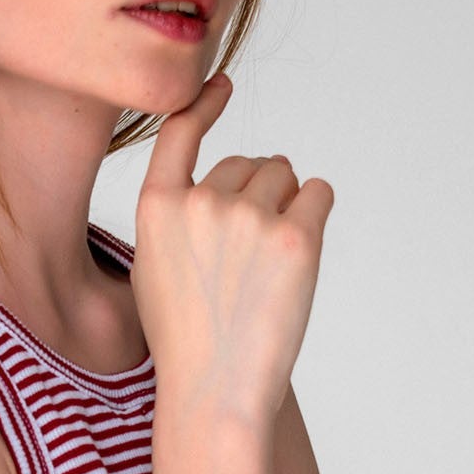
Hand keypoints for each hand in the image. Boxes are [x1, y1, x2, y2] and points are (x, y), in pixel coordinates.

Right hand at [132, 71, 333, 425]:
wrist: (215, 389)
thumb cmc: (186, 340)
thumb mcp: (154, 270)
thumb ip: (179, 219)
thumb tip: (233, 182)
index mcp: (157, 207)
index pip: (180, 132)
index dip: (205, 105)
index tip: (224, 84)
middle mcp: (201, 200)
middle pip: (249, 163)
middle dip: (259, 194)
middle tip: (252, 255)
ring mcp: (249, 216)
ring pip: (285, 176)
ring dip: (288, 205)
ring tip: (271, 263)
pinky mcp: (296, 237)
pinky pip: (319, 192)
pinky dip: (316, 211)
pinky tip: (300, 251)